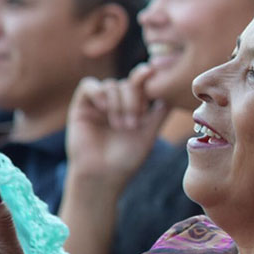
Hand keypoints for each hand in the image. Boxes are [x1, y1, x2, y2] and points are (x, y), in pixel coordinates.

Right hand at [65, 64, 169, 195]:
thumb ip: (160, 114)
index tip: (152, 77)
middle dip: (133, 101)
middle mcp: (117, 102)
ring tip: (119, 126)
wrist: (102, 176)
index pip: (142, 84)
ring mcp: (99, 103)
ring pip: (111, 85)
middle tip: (133, 124)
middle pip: (128, 84)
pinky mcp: (81, 106)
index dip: (147, 80)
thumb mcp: (148, 134)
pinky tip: (104, 108)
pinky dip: (98, 92)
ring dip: (118, 104)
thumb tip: (172, 93)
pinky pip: (88, 85)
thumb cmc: (127, 159)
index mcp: (135, 106)